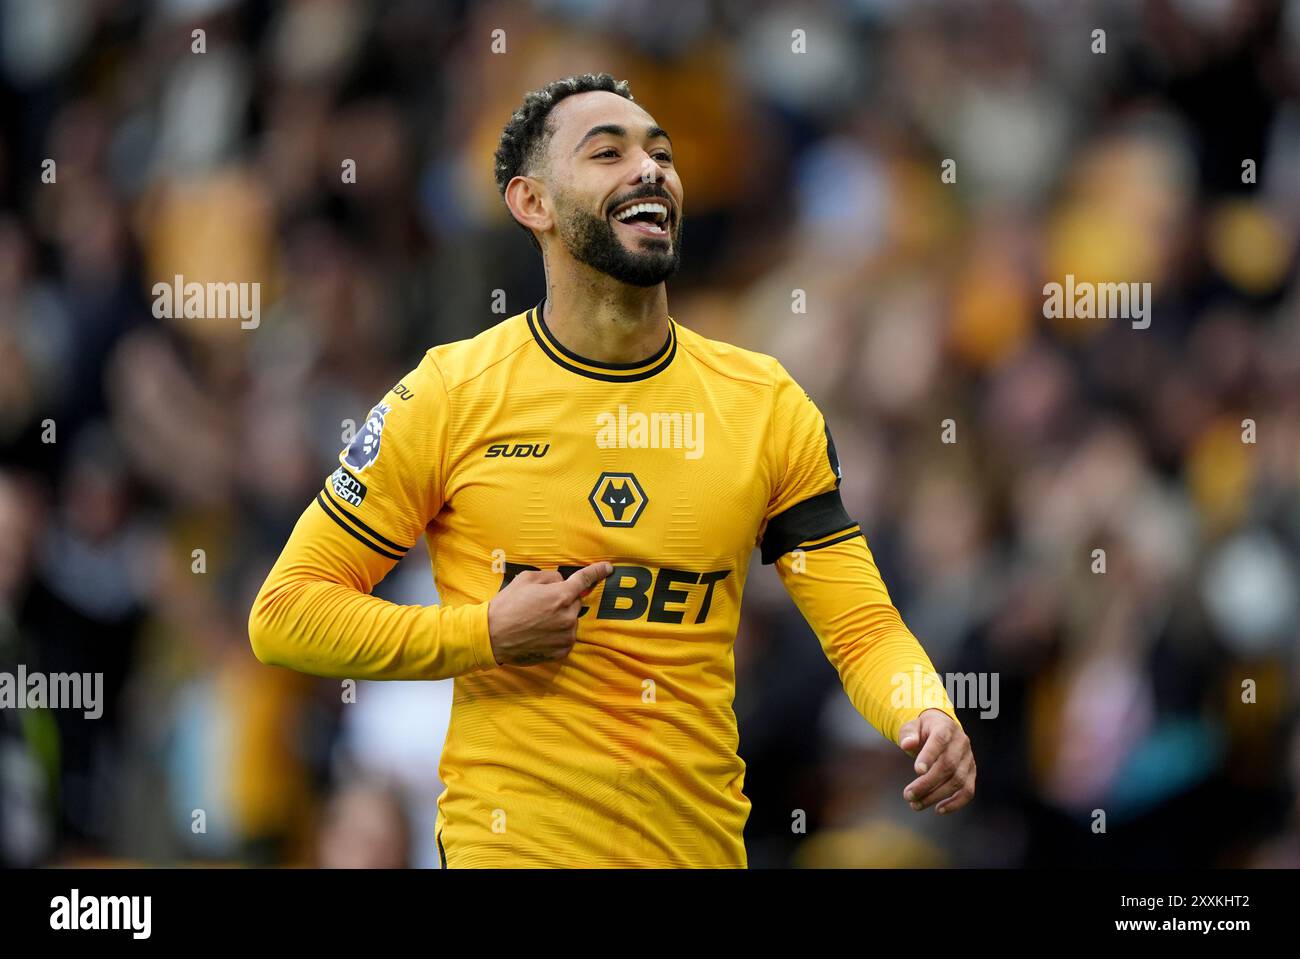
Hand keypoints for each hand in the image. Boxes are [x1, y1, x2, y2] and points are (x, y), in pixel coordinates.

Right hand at [487, 562, 612, 666]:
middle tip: (540, 604)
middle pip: (575, 602)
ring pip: (570, 620)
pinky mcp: (561, 650)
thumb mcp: (526, 579)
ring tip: (536, 620)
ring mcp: (566, 635)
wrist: (492, 635)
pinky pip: (566, 636)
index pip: (585, 579)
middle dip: (562, 600)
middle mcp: (568, 616)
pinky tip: (538, 632)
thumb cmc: (507, 605)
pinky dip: (556, 633)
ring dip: (560, 617)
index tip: (608, 568)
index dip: (597, 571)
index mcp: (561, 595)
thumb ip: (550, 577)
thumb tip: (560, 581)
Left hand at [897, 708, 975, 814]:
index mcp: (946, 728)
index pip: (939, 741)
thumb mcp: (912, 726)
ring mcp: (969, 759)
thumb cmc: (923, 729)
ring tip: (915, 804)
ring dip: (936, 796)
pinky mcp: (971, 773)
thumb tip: (906, 745)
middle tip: (908, 795)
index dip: (929, 756)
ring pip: (957, 781)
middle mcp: (961, 743)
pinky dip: (955, 803)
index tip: (917, 771)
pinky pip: (968, 791)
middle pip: (948, 766)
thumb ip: (908, 734)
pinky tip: (938, 810)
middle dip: (927, 783)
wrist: (942, 729)